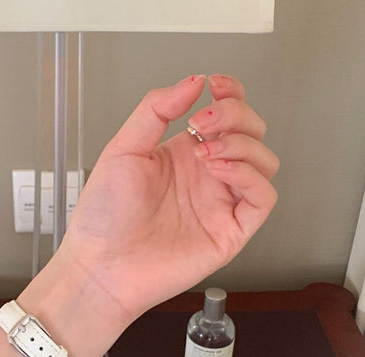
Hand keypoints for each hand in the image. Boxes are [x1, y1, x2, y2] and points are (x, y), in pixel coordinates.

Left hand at [60, 74, 278, 318]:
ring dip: (242, 145)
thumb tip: (191, 83)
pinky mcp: (230, 231)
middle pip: (251, 133)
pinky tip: (219, 171)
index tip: (217, 85)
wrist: (101, 266)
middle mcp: (205, 177)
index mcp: (182, 156)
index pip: (226, 116)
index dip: (231, 95)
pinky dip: (249, 176)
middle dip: (236, 116)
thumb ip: (155, 110)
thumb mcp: (123, 149)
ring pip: (263, 162)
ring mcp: (219, 203)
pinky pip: (263, 198)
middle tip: (204, 123)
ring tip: (206, 151)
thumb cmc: (104, 218)